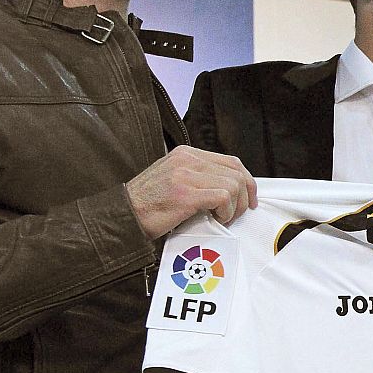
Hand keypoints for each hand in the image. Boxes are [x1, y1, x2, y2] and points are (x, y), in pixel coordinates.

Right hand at [126, 146, 256, 238]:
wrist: (123, 215)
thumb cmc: (147, 203)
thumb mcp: (174, 179)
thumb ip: (198, 177)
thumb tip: (229, 188)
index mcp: (186, 154)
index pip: (230, 161)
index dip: (246, 181)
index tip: (249, 198)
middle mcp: (187, 159)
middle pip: (236, 172)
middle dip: (244, 196)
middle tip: (237, 213)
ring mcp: (186, 175)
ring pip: (233, 184)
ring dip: (234, 207)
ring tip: (223, 218)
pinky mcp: (185, 193)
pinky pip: (223, 197)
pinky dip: (226, 211)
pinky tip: (216, 219)